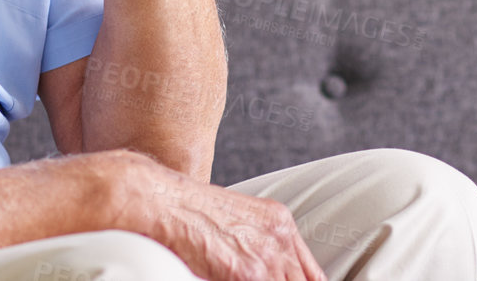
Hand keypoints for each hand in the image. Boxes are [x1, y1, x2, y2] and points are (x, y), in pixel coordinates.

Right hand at [115, 156, 327, 280]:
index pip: (312, 274)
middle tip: (254, 280)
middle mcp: (280, 237)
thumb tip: (264, 272)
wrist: (164, 202)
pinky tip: (225, 278)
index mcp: (280, 224)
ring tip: (236, 278)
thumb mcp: (236, 224)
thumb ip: (258, 249)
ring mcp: (268, 256)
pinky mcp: (249, 273)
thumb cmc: (188, 213)